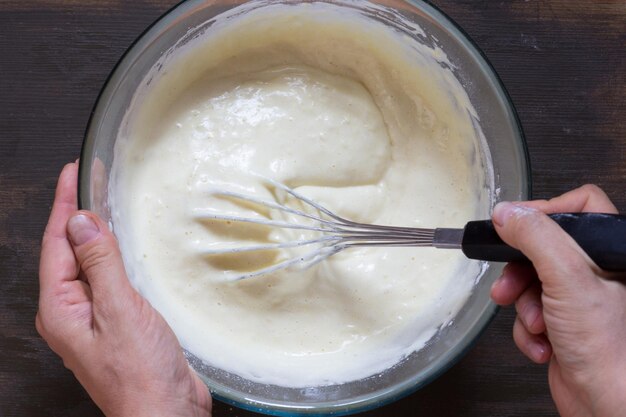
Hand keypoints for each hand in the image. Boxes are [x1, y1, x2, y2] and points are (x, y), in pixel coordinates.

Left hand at [37, 162, 211, 416]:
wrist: (164, 412)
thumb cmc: (140, 375)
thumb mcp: (118, 312)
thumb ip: (100, 265)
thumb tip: (80, 223)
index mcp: (61, 309)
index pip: (56, 243)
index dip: (63, 204)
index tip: (72, 172)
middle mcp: (72, 312)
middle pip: (66, 251)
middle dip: (74, 213)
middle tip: (86, 179)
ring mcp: (94, 318)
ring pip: (89, 264)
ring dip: (94, 233)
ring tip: (101, 204)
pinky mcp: (118, 322)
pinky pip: (108, 279)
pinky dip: (113, 256)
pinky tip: (122, 248)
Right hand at [490, 185, 625, 416]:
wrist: (606, 402)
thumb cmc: (609, 348)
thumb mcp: (567, 277)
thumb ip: (536, 237)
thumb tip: (508, 213)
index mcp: (610, 252)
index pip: (579, 207)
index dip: (545, 212)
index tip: (516, 226)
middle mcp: (598, 272)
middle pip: (544, 247)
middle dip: (522, 271)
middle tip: (512, 283)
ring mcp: (579, 299)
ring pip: (532, 282)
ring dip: (525, 305)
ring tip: (536, 322)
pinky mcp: (562, 323)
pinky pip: (529, 312)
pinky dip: (528, 329)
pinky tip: (542, 343)